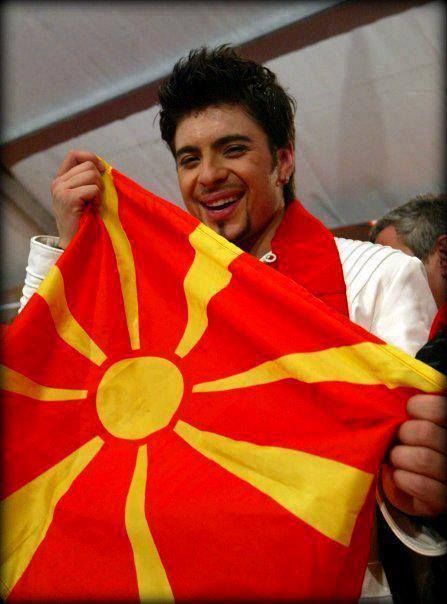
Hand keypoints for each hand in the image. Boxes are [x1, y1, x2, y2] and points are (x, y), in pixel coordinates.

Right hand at [51, 150, 104, 248]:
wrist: (74, 243)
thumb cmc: (83, 221)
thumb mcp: (83, 196)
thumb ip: (87, 180)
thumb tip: (103, 166)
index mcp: (61, 179)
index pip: (74, 155)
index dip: (91, 158)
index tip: (101, 170)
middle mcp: (58, 182)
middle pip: (88, 165)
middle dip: (98, 181)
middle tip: (96, 198)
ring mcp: (61, 189)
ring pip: (92, 175)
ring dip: (99, 191)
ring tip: (93, 204)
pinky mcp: (68, 198)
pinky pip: (93, 189)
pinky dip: (97, 199)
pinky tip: (92, 209)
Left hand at [382, 394, 446, 515]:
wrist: (412, 483)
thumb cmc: (412, 442)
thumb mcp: (416, 421)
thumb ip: (415, 410)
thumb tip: (398, 399)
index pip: (439, 409)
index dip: (417, 407)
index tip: (409, 412)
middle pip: (425, 433)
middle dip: (404, 434)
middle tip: (400, 439)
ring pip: (422, 458)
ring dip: (400, 457)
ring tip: (398, 458)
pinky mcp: (442, 500)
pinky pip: (419, 484)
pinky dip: (401, 478)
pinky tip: (399, 475)